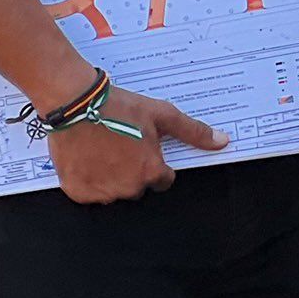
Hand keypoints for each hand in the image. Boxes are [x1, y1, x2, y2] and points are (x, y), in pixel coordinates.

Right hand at [44, 89, 227, 203]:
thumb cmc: (120, 108)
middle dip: (134, 171)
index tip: (145, 150)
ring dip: (112, 176)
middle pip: (138, 186)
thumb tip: (221, 142)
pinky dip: (90, 179)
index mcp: (150, 171)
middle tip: (124, 146)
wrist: (77, 105)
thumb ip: (193, 132)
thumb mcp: (163, 115)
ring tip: (105, 149)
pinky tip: (90, 158)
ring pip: (114, 191)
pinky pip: (89, 193)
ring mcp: (101, 192)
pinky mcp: (77, 191)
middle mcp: (127, 187)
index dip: (156, 164)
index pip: (163, 180)